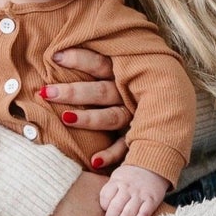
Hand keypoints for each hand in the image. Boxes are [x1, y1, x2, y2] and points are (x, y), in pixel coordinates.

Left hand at [37, 47, 130, 169]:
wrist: (168, 110)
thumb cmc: (128, 85)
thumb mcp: (118, 70)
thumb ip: (97, 65)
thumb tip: (56, 54)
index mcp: (123, 74)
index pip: (101, 64)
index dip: (79, 59)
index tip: (54, 57)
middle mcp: (129, 94)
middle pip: (101, 92)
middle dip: (74, 92)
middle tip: (47, 92)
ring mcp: (135, 116)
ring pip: (111, 117)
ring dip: (88, 119)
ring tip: (65, 118)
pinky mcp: (138, 137)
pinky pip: (125, 147)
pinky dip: (111, 155)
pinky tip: (94, 161)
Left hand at [99, 165, 169, 215]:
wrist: (154, 168)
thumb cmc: (132, 175)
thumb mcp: (117, 175)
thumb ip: (109, 186)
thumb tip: (98, 182)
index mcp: (118, 180)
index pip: (105, 196)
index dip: (103, 206)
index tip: (104, 211)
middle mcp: (129, 187)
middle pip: (116, 207)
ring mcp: (141, 194)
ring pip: (128, 213)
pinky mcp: (152, 201)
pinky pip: (143, 215)